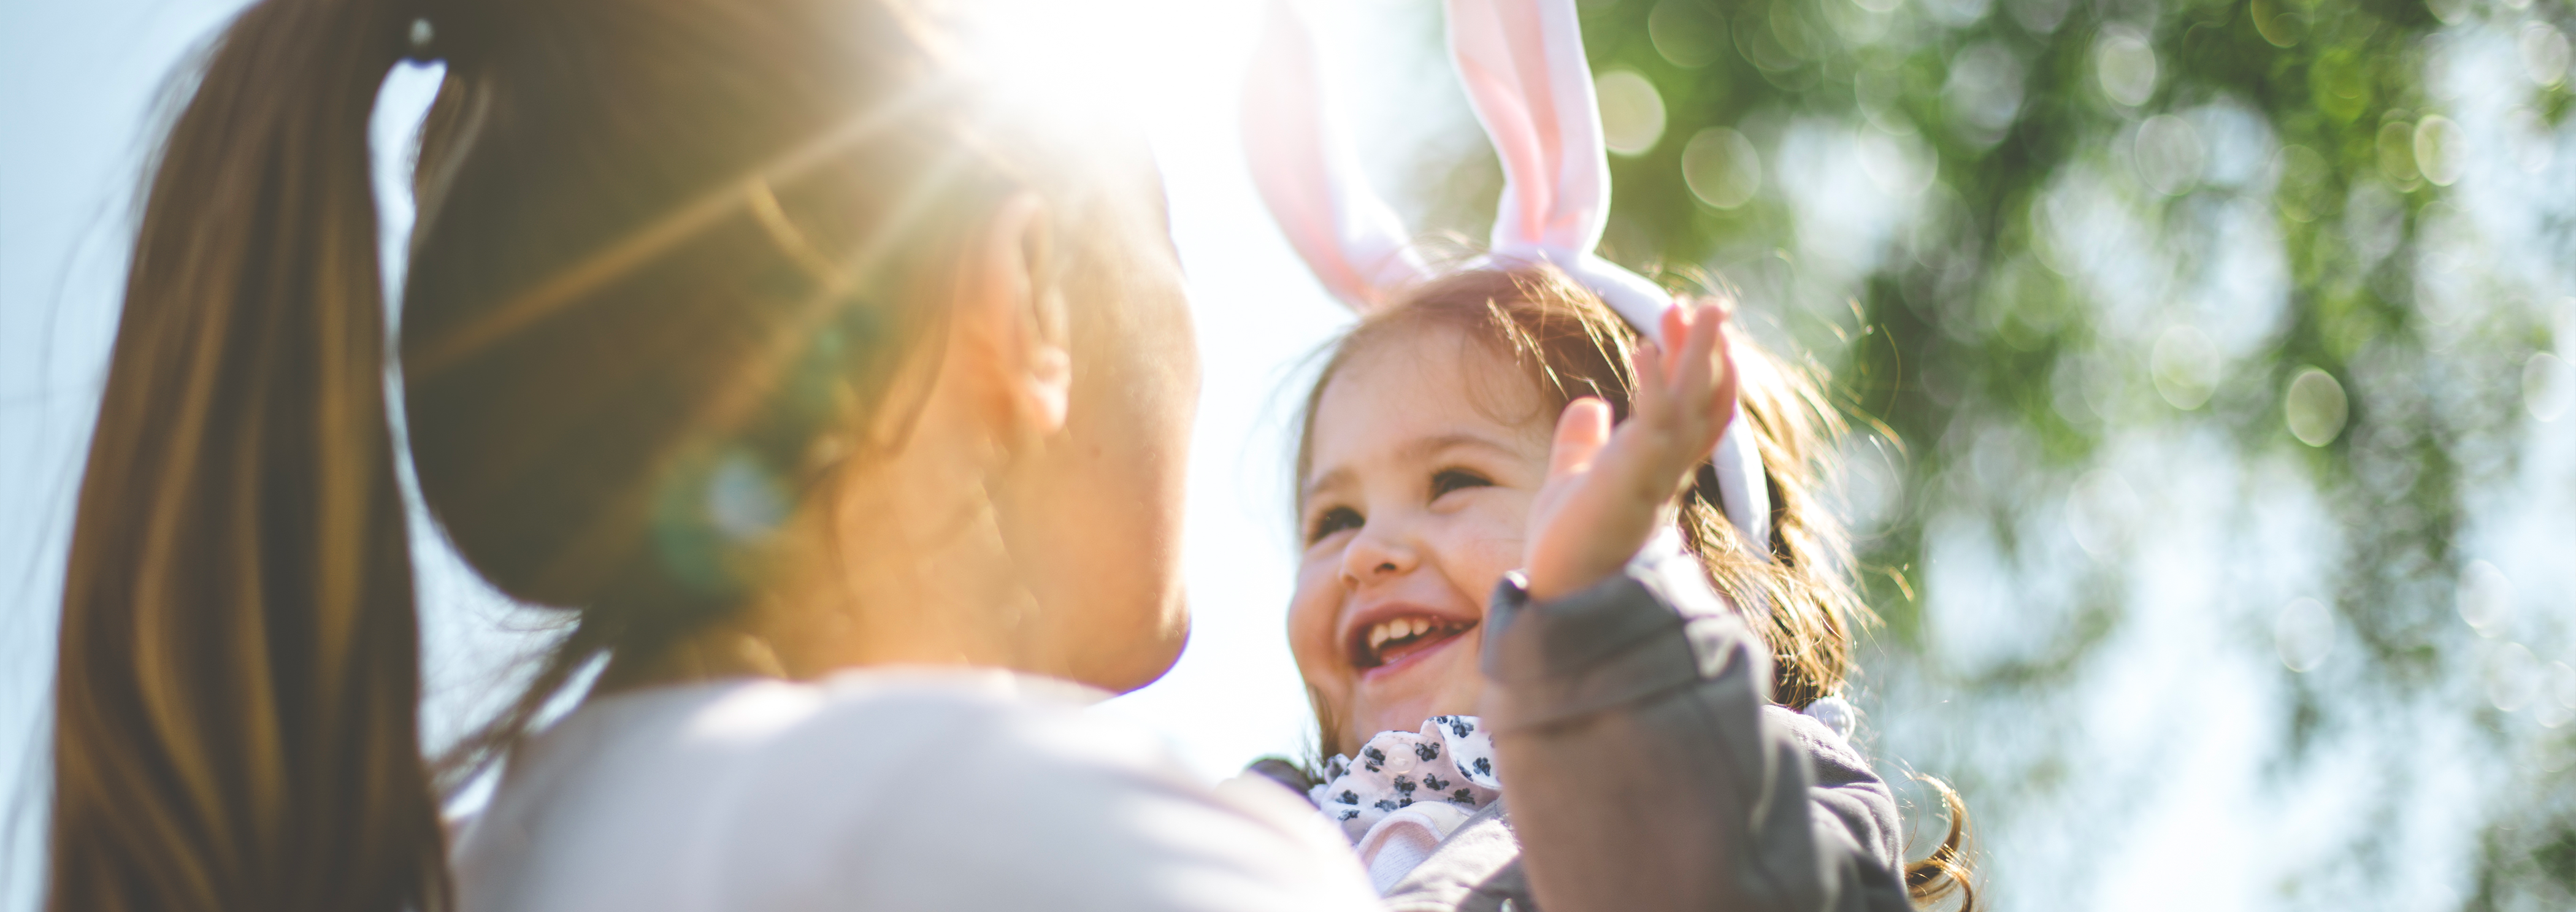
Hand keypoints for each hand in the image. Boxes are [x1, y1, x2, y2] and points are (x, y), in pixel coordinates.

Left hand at [1522, 300, 1738, 601]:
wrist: (1556, 599)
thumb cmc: (1567, 548)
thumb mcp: (1571, 481)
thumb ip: (1583, 443)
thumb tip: (1589, 405)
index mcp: (1658, 469)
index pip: (1697, 412)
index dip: (1704, 369)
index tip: (1687, 322)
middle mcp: (1666, 471)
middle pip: (1704, 402)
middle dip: (1710, 353)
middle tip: (1711, 303)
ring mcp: (1653, 477)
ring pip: (1692, 407)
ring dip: (1696, 355)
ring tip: (1694, 307)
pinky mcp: (1630, 483)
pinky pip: (1652, 425)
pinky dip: (1652, 385)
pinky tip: (1642, 348)